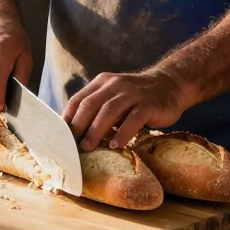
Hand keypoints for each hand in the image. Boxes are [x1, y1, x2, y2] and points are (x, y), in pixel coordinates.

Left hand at [64, 69, 189, 152]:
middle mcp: (115, 84)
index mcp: (102, 82)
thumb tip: (74, 133)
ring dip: (96, 130)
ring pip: (109, 111)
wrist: (170, 85)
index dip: (67, 118)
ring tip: (88, 147)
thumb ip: (97, 109)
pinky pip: (134, 119)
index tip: (59, 137)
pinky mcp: (149, 104)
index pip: (78, 99)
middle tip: (71, 145)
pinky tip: (116, 145)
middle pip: (90, 104)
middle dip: (78, 125)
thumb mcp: (113, 96)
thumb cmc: (136, 97)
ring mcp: (133, 93)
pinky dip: (123, 132)